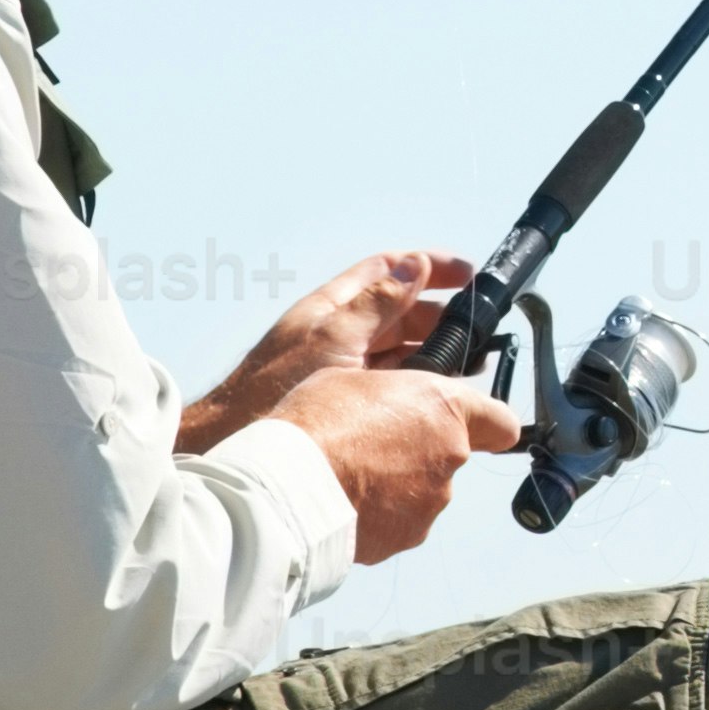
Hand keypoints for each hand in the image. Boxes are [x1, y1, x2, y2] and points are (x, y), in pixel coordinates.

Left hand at [176, 251, 479, 454]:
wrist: (231, 444)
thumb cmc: (267, 392)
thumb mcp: (332, 340)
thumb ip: (375, 304)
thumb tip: (415, 266)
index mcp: (333, 309)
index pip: (390, 271)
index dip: (430, 267)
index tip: (467, 273)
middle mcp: (338, 333)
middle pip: (399, 313)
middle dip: (440, 318)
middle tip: (476, 332)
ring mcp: (340, 368)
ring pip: (397, 351)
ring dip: (433, 355)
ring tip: (466, 368)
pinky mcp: (342, 400)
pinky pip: (389, 385)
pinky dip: (415, 386)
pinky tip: (433, 400)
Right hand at [267, 363, 526, 562]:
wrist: (288, 487)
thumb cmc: (317, 422)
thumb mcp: (358, 379)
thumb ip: (399, 395)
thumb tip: (403, 407)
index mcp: (445, 409)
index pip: (501, 422)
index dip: (490, 425)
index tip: (481, 428)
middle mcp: (450, 458)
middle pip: (449, 455)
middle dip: (419, 451)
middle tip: (370, 443)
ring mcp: (430, 503)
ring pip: (422, 491)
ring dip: (397, 485)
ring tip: (350, 475)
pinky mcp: (406, 537)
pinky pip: (398, 521)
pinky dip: (379, 514)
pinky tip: (345, 501)